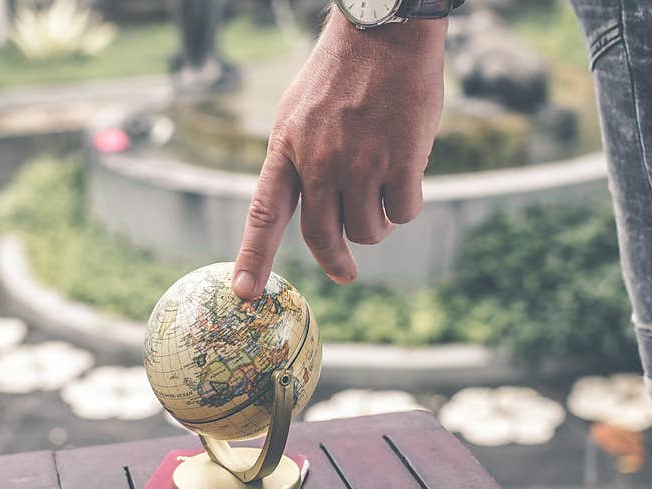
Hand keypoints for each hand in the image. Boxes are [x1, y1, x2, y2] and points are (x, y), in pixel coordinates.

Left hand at [231, 11, 447, 298]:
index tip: (245, 293)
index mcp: (287, 150)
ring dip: (376, 225)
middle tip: (344, 273)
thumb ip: (298, 162)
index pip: (264, 214)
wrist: (384, 33)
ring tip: (380, 196)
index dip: (253, 256)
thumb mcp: (298, 115)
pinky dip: (405, 204)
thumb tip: (312, 209)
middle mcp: (319, 163)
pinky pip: (403, 212)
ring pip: (367, 232)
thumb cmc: (342, 74)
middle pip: (321, 236)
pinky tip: (405, 177)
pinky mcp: (400, 162)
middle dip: (334, 260)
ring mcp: (360, 164)